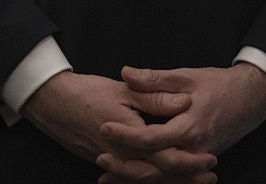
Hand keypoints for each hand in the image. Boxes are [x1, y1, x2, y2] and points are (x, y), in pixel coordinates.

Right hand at [23, 70, 214, 180]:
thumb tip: (184, 102)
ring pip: (146, 179)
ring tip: (194, 180)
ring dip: (171, 181)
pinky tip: (161, 179)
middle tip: (210, 176)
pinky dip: (149, 179)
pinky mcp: (106, 161)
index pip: (166, 157)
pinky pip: (132, 176)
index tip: (211, 160)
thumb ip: (155, 97)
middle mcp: (122, 155)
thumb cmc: (89, 92)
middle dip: (186, 178)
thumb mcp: (125, 89)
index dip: (190, 161)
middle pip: (159, 175)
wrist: (54, 103)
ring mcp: (113, 161)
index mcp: (130, 136)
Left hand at [96, 64, 265, 180]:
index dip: (126, 135)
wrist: (251, 99)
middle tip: (100, 159)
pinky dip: (151, 178)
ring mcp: (196, 160)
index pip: (151, 139)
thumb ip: (155, 78)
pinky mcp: (197, 162)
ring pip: (162, 179)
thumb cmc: (220, 85)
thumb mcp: (187, 76)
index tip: (104, 127)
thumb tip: (126, 73)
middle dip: (124, 167)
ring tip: (107, 175)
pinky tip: (132, 177)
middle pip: (154, 169)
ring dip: (134, 178)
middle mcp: (193, 151)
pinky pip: (171, 176)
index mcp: (189, 128)